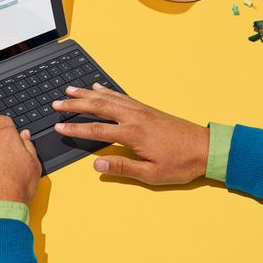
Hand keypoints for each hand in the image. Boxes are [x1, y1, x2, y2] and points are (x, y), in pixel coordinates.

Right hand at [51, 84, 208, 184]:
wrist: (205, 148)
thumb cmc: (180, 163)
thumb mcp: (151, 174)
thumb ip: (123, 167)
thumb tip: (97, 164)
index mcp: (132, 134)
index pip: (96, 130)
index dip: (75, 129)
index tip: (59, 128)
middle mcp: (134, 117)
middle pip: (98, 107)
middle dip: (75, 105)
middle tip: (56, 103)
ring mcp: (141, 110)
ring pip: (108, 98)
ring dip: (87, 94)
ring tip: (70, 90)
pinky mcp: (147, 109)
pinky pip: (122, 96)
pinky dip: (107, 91)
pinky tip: (98, 88)